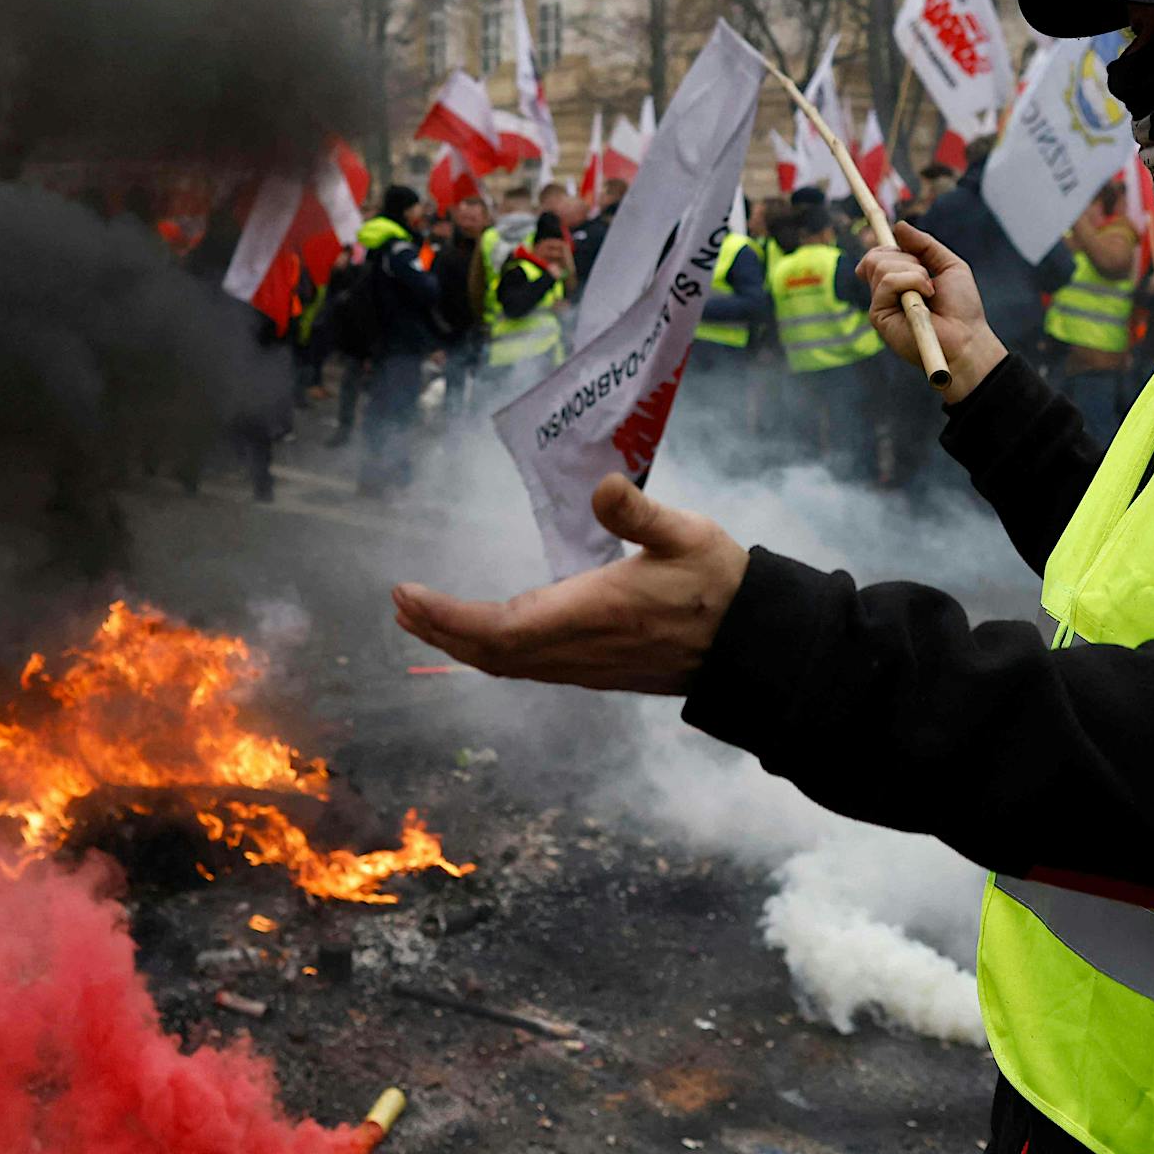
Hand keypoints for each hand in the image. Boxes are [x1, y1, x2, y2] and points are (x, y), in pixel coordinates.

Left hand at [391, 474, 748, 693]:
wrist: (752, 644)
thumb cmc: (719, 584)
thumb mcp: (686, 534)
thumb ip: (640, 513)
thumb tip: (602, 485)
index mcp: (591, 613)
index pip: (499, 629)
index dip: (447, 616)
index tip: (409, 594)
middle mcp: (579, 648)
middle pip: (491, 651)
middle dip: (441, 628)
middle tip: (401, 602)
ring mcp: (586, 665)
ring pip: (508, 663)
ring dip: (462, 641)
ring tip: (426, 617)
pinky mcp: (596, 668)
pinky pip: (528, 667)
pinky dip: (492, 649)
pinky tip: (487, 634)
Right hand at [858, 220, 1007, 405]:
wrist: (966, 338)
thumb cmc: (962, 307)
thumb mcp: (949, 265)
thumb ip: (925, 244)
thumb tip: (898, 226)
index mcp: (899, 281)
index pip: (878, 255)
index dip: (883, 246)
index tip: (894, 239)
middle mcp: (886, 292)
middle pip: (877, 256)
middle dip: (907, 258)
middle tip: (928, 278)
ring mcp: (881, 303)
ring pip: (881, 265)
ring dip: (914, 272)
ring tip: (930, 292)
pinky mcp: (879, 315)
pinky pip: (887, 282)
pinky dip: (910, 282)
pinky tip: (925, 298)